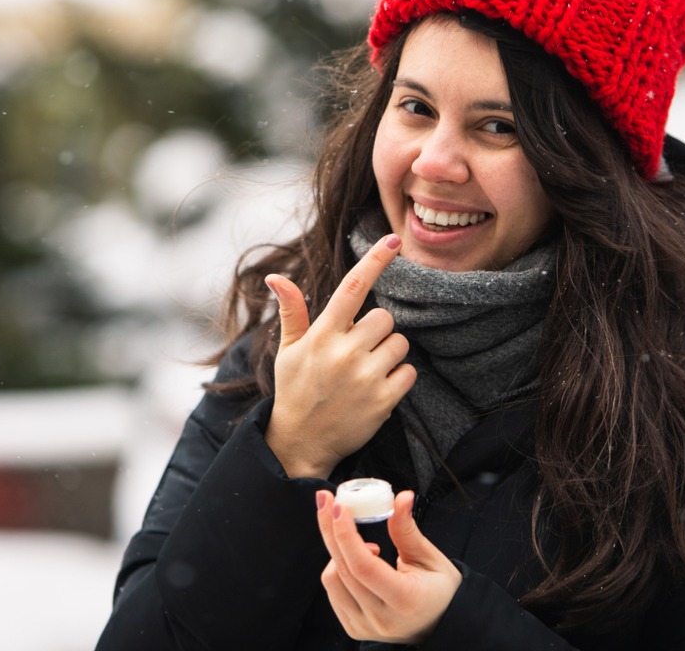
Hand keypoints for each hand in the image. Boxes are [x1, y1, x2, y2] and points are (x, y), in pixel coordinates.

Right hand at [264, 234, 416, 478]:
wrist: (300, 444)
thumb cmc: (296, 390)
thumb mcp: (289, 351)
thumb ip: (292, 312)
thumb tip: (276, 277)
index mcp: (321, 335)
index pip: (352, 288)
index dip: (375, 261)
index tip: (394, 241)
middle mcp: (344, 353)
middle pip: (385, 318)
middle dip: (376, 332)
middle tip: (357, 352)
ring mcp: (364, 378)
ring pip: (400, 344)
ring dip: (389, 354)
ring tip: (366, 372)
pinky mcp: (382, 401)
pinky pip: (408, 373)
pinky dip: (398, 379)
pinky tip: (376, 390)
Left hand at [316, 489, 461, 643]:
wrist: (440, 622)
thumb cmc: (440, 589)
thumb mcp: (430, 557)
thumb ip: (407, 529)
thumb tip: (402, 498)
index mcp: (406, 600)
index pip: (364, 566)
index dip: (346, 534)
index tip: (339, 506)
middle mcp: (381, 618)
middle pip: (344, 569)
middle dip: (331, 530)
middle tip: (326, 501)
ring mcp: (365, 626)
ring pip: (332, 580)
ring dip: (336, 550)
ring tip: (356, 537)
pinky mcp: (354, 628)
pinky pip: (333, 592)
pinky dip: (337, 567)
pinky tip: (354, 557)